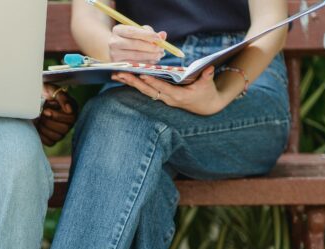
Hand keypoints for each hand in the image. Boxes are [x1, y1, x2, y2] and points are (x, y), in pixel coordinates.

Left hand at [35, 84, 76, 145]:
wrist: (32, 100)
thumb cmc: (44, 94)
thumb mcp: (52, 89)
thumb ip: (62, 96)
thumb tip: (69, 109)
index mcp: (72, 110)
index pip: (71, 118)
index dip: (57, 115)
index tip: (46, 110)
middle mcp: (69, 122)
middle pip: (64, 129)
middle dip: (49, 121)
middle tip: (41, 114)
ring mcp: (62, 132)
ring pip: (57, 137)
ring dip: (44, 128)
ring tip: (39, 119)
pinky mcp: (53, 139)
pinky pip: (50, 142)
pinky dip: (42, 135)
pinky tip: (38, 126)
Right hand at [109, 25, 165, 63]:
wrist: (116, 50)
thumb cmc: (130, 38)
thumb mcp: (138, 32)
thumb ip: (151, 33)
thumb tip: (163, 34)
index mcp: (117, 30)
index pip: (133, 31)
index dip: (147, 35)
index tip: (159, 39)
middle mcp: (113, 42)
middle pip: (134, 44)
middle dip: (150, 47)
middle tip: (161, 49)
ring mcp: (114, 54)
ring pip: (135, 56)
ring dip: (150, 56)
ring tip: (159, 55)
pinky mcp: (118, 65)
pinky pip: (135, 64)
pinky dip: (146, 63)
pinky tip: (153, 60)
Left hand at [112, 66, 231, 115]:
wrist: (206, 106)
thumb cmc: (207, 93)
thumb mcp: (208, 84)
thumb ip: (207, 76)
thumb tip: (208, 68)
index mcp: (178, 96)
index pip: (162, 88)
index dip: (152, 81)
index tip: (142, 74)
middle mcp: (167, 98)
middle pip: (148, 90)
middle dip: (133, 82)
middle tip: (120, 73)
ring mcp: (163, 98)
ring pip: (143, 90)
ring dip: (130, 83)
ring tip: (115, 75)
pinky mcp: (160, 96)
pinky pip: (145, 90)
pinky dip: (134, 83)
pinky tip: (124, 78)